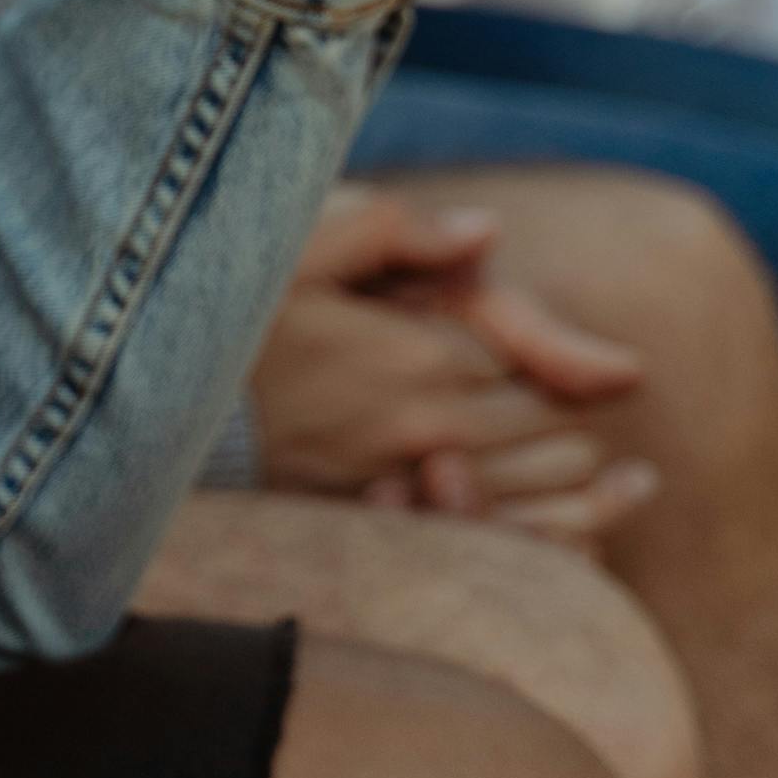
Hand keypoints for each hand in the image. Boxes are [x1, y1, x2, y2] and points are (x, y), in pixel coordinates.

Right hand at [252, 191, 655, 542]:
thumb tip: (488, 232)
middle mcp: (426, 426)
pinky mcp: (375, 526)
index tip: (623, 371)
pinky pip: (489, 547)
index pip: (543, 365)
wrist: (154, 405)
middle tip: (599, 429)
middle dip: (575, 420)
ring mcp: (403, 486)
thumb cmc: (232, 313)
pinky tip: (571, 541)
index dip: (582, 364)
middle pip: (548, 429)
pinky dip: (542, 543)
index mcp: (422, 352)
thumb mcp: (304, 242)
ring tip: (614, 486)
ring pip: (535, 496)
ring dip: (576, 485)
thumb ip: (400, 231)